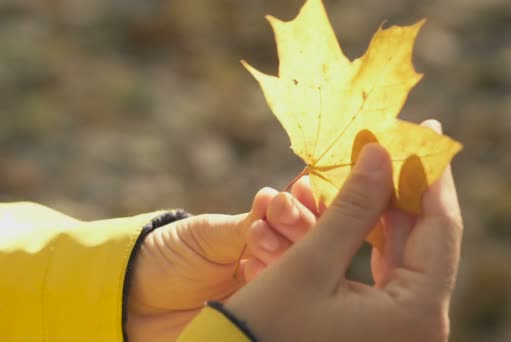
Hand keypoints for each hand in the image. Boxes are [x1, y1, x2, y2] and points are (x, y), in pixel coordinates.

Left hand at [126, 183, 315, 340]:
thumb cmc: (172, 256)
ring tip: (257, 239)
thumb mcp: (209, 233)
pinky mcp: (258, 317)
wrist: (137, 298)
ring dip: (283, 249)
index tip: (299, 190)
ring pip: (297, 271)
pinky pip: (276, 301)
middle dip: (298, 225)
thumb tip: (275, 196)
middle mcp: (275, 263)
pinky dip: (270, 283)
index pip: (301, 219)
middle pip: (309, 246)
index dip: (305, 205)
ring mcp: (269, 292)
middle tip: (279, 214)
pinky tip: (252, 268)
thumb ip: (247, 222)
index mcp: (267, 235)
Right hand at [225, 120, 462, 341]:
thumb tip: (382, 151)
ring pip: (408, 251)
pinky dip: (377, 235)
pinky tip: (366, 204)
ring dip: (391, 208)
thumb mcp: (310, 262)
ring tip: (380, 163)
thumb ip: (353, 206)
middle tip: (398, 140)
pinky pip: (391, 269)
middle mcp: (421, 325)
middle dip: (408, 186)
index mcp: (415, 314)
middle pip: (428, 238)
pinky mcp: (384, 325)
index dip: (432, 175)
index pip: (441, 228)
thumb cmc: (267, 328)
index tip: (427, 130)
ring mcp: (403, 327)